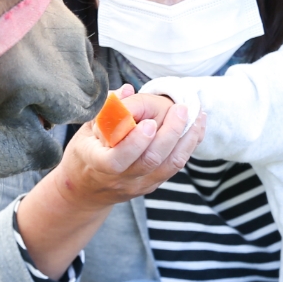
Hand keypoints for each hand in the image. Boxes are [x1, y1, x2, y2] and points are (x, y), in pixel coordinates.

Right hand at [16, 84, 205, 277]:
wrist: (87, 191)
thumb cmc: (85, 152)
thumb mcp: (85, 129)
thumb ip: (105, 110)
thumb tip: (127, 91)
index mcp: (96, 163)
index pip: (116, 160)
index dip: (135, 143)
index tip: (148, 123)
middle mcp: (119, 178)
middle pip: (150, 161)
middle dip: (170, 133)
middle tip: (181, 109)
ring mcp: (138, 184)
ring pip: (168, 165)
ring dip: (186, 139)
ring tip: (197, 115)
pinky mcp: (152, 184)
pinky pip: (174, 166)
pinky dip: (188, 145)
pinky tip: (196, 127)